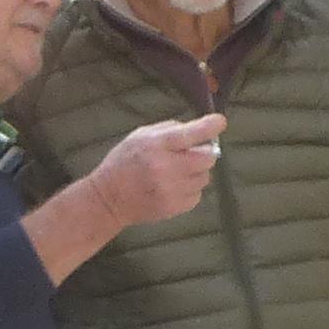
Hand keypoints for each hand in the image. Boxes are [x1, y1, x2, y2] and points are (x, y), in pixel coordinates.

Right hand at [91, 113, 225, 228]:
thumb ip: (168, 130)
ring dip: (195, 173)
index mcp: (155, 146)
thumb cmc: (123, 162)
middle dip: (204, 154)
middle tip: (190, 154)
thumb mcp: (138, 137)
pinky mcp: (175, 206)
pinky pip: (198, 194)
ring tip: (175, 173)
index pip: (190, 134)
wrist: (108, 199)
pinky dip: (189, 189)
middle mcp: (165, 167)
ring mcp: (171, 189)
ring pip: (204, 177)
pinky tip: (172, 187)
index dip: (209, 127)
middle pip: (207, 158)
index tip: (219, 122)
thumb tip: (198, 129)